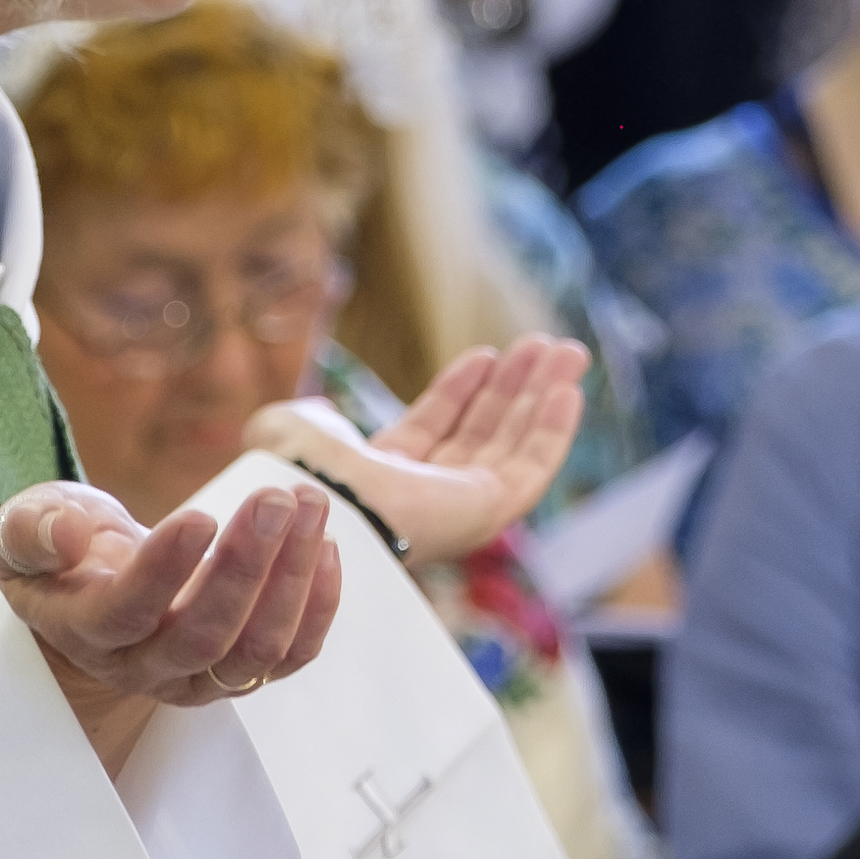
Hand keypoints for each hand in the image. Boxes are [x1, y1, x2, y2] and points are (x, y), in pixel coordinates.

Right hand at [0, 479, 343, 773]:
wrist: (91, 597)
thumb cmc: (60, 556)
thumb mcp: (24, 530)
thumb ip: (33, 530)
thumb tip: (67, 537)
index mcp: (86, 629)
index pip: (128, 613)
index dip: (165, 570)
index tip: (200, 516)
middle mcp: (144, 667)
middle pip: (204, 637)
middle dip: (246, 566)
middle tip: (273, 498)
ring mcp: (198, 678)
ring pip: (256, 651)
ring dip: (292, 578)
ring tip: (309, 505)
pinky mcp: (241, 672)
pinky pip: (291, 656)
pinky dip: (318, 606)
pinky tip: (325, 545)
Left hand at [243, 338, 590, 561]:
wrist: (323, 501)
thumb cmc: (300, 471)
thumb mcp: (291, 428)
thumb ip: (308, 416)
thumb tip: (318, 411)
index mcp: (385, 479)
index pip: (437, 428)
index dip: (462, 390)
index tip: (486, 355)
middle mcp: (429, 496)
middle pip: (485, 433)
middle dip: (515, 388)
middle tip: (543, 347)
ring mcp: (463, 506)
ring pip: (515, 444)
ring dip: (542, 396)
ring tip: (567, 352)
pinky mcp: (490, 511)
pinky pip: (533, 465)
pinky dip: (555, 428)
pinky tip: (569, 389)